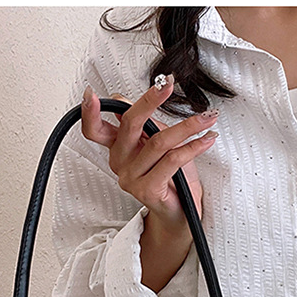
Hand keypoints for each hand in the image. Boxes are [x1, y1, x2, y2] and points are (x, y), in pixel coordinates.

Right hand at [80, 74, 218, 233]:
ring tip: (207, 119)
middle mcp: (120, 163)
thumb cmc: (172, 177)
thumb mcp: (159, 143)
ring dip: (187, 126)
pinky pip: (172, 160)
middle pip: (129, 125)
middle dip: (149, 100)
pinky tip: (206, 140)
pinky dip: (193, 147)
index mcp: (118, 149)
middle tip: (167, 84)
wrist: (180, 212)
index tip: (91, 93)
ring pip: (159, 141)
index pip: (95, 129)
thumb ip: (148, 124)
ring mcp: (131, 178)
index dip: (90, 112)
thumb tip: (135, 99)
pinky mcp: (148, 190)